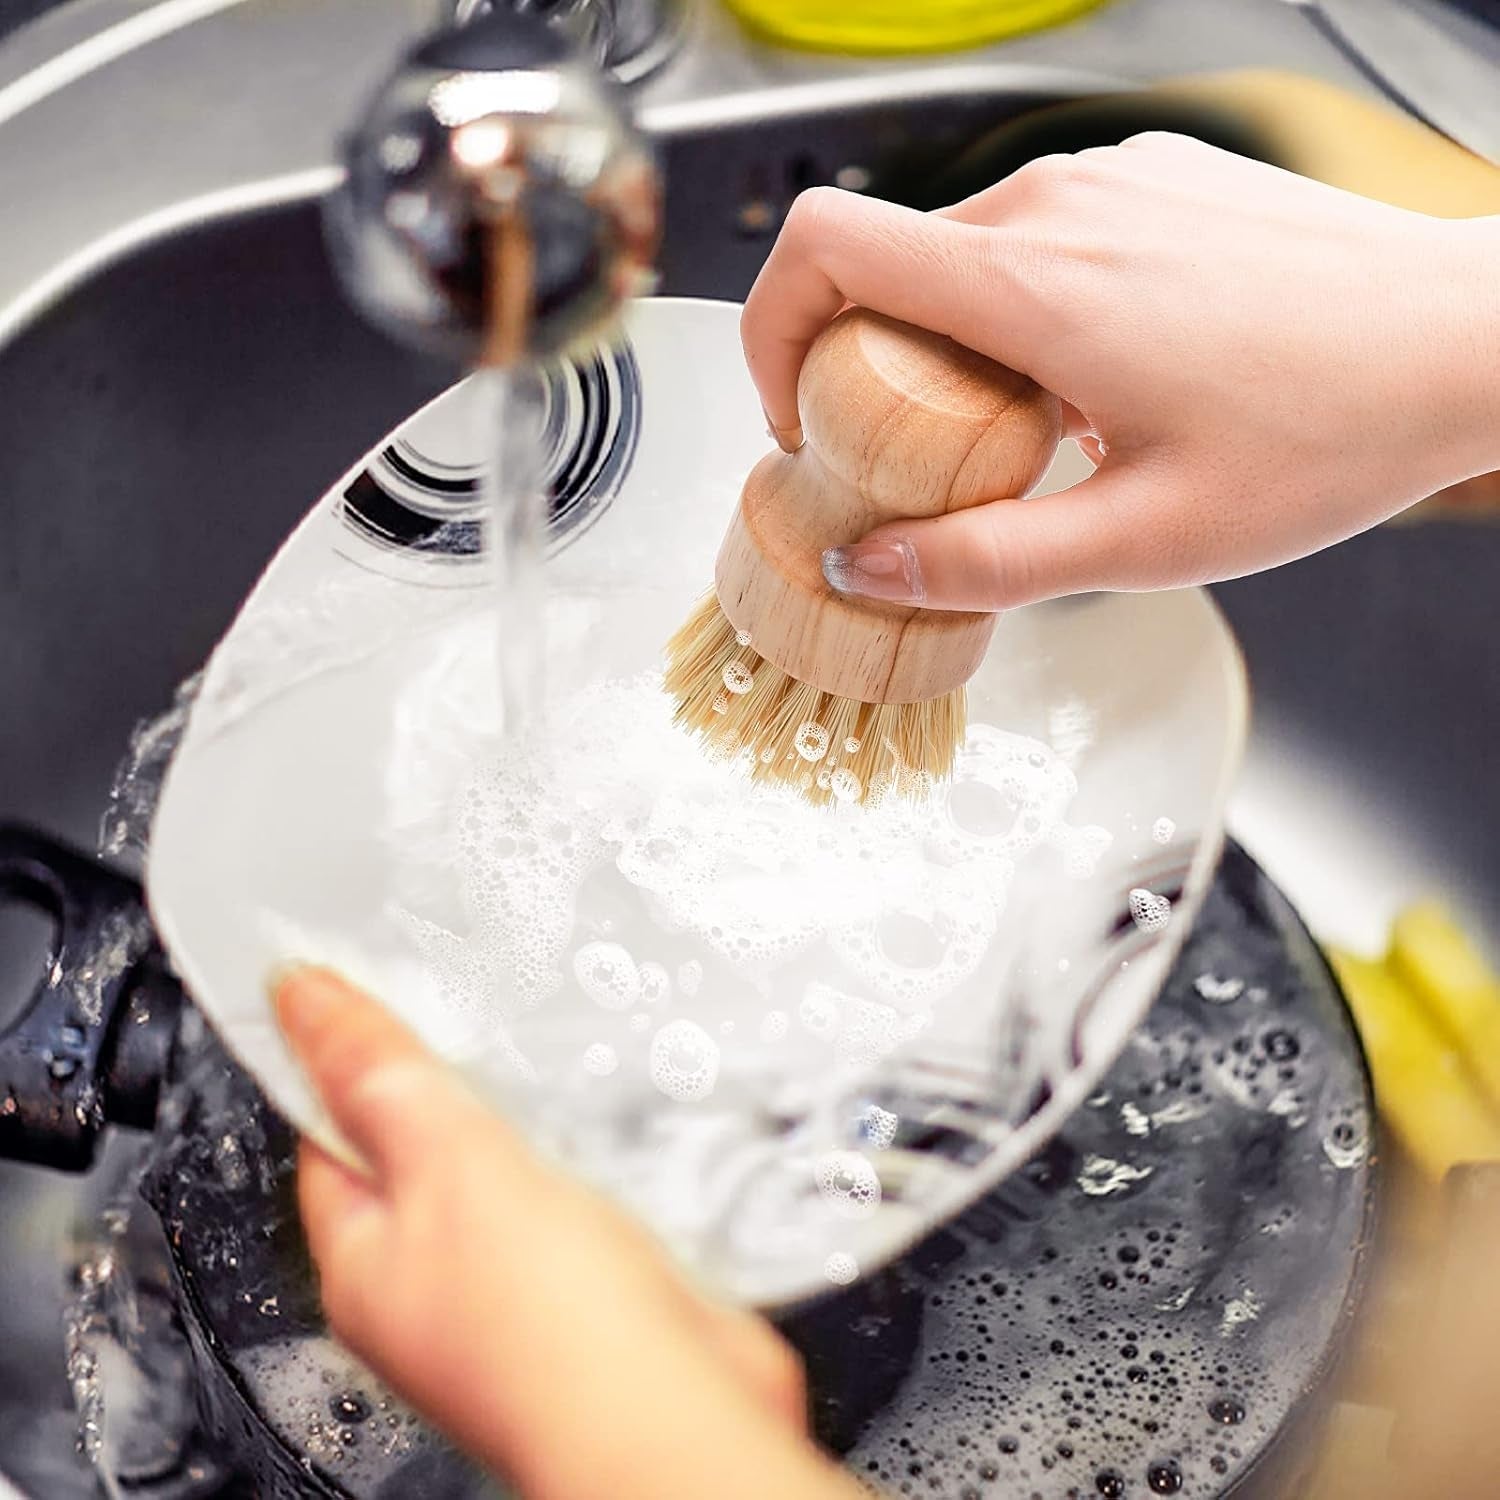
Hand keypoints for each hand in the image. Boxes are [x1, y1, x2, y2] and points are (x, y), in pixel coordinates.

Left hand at [273, 968, 866, 1499]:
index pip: (329, 1137)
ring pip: (516, 1169)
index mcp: (369, 1264)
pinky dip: (602, 1155)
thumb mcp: (446, 1164)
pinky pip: (588, 1194)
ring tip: (558, 1058)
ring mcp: (521, 1288)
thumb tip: (300, 1000)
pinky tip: (623, 1124)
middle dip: (458, 1084)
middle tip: (479, 1014)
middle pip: (428, 1150)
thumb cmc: (545, 1332)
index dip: (344, 1061)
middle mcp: (438, 1284)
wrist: (671, 1411)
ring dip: (539, 1121)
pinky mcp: (599, 1284)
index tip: (370, 991)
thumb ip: (379, 1077)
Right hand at [742, 134, 1499, 609]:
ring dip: (952, 345)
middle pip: (885, 266)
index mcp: (1034, 286)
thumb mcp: (1145, 540)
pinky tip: (1098, 381)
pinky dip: (1020, 311)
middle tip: (929, 465)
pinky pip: (1036, 237)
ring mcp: (1110, 179)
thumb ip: (986, 562)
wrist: (1468, 339)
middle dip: (869, 368)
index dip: (772, 325)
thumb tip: (871, 565)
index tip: (796, 409)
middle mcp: (1059, 205)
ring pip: (959, 255)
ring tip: (1032, 434)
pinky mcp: (1152, 180)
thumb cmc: (1332, 427)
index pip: (824, 244)